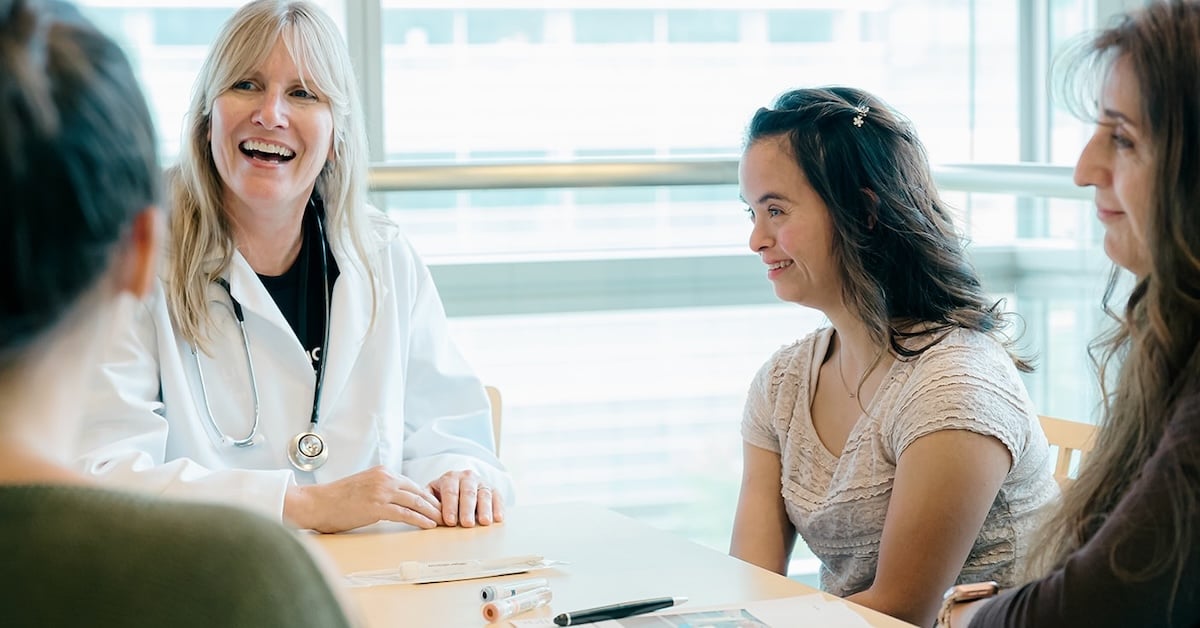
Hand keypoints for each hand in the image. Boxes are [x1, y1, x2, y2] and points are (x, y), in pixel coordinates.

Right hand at [284, 465, 442, 532]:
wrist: (316, 503)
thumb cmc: (336, 499)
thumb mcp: (363, 486)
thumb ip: (381, 489)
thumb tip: (398, 501)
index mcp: (383, 472)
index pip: (412, 485)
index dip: (427, 496)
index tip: (438, 506)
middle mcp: (385, 478)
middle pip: (418, 492)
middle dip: (434, 504)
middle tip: (447, 514)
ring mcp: (381, 491)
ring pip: (415, 502)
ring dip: (431, 513)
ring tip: (442, 521)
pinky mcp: (377, 506)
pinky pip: (405, 513)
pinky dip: (419, 520)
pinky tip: (428, 525)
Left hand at [428, 469, 503, 526]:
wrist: (460, 484)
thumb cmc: (444, 495)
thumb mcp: (433, 494)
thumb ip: (428, 503)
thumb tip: (423, 516)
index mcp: (450, 478)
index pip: (450, 492)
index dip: (450, 507)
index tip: (449, 521)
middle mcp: (467, 477)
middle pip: (468, 493)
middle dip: (467, 509)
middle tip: (467, 523)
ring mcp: (482, 483)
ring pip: (484, 495)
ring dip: (485, 509)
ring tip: (484, 522)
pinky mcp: (494, 490)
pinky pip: (497, 497)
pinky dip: (498, 508)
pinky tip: (498, 518)